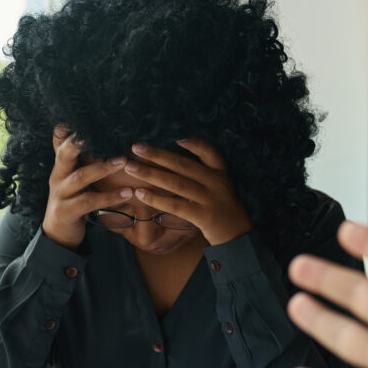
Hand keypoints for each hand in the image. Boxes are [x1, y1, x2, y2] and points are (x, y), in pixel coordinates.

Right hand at [42, 127, 133, 249]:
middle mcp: (58, 175)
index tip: (89, 114)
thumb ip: (87, 160)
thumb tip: (110, 140)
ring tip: (125, 162)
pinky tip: (128, 193)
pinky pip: (89, 202)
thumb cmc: (75, 200)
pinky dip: (110, 197)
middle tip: (109, 133)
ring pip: (80, 177)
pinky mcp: (66, 211)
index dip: (70, 127)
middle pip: (65, 152)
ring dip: (103, 168)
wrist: (59, 233)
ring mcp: (60, 193)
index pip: (61, 139)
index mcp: (62, 165)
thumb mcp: (77, 178)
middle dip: (84, 142)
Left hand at [126, 138, 252, 245]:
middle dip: (158, 155)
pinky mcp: (203, 216)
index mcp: (220, 171)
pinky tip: (140, 194)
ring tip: (130, 168)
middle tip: (136, 147)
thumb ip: (200, 172)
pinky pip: (176, 205)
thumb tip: (167, 158)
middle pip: (183, 165)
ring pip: (176, 183)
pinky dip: (156, 199)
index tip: (175, 135)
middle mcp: (215, 182)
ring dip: (151, 174)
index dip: (193, 143)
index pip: (209, 151)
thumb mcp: (218, 184)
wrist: (237, 233)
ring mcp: (210, 199)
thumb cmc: (220, 205)